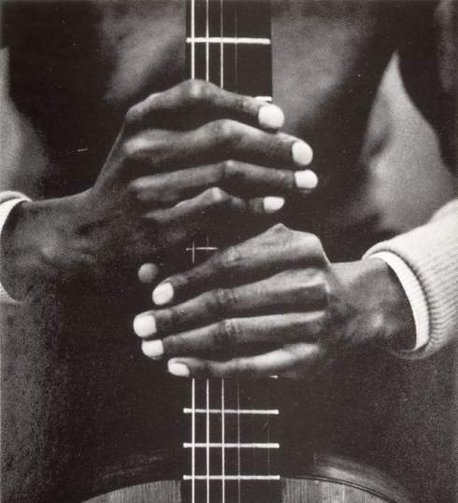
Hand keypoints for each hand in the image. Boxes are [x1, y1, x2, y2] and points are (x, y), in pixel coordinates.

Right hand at [2, 80, 316, 295]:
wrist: (86, 237)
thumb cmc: (128, 187)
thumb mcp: (143, 144)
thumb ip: (189, 124)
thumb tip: (264, 111)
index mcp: (140, 121)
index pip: (198, 95)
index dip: (244, 103)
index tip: (278, 118)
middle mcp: (142, 149)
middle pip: (223, 136)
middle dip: (273, 145)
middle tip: (306, 155)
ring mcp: (148, 189)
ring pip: (227, 172)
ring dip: (274, 177)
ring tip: (303, 183)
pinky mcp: (158, 226)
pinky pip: (218, 208)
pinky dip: (252, 205)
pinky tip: (275, 205)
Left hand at [133, 224, 414, 378]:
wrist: (355, 307)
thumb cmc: (298, 271)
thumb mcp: (275, 246)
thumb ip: (225, 248)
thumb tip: (154, 267)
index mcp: (299, 247)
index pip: (233, 261)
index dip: (190, 277)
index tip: (154, 292)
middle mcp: (308, 285)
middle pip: (229, 301)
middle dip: (178, 315)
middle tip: (141, 324)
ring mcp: (310, 326)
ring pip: (234, 336)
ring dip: (186, 342)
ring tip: (151, 346)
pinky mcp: (306, 360)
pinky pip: (250, 367)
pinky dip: (210, 369)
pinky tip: (179, 366)